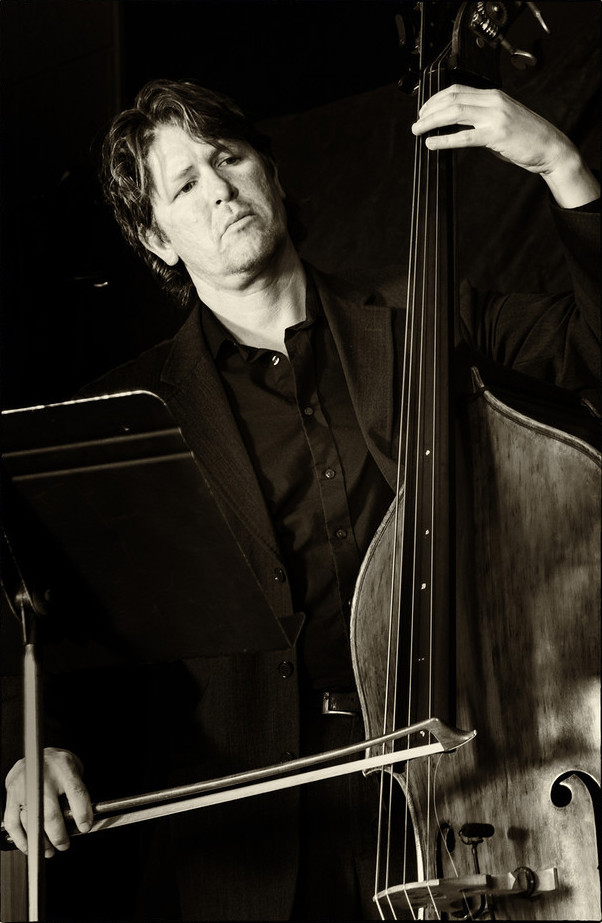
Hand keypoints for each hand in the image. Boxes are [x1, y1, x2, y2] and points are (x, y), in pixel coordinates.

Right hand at [3, 748, 92, 857]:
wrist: (37, 754)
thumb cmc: (59, 765)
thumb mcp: (75, 770)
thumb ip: (77, 793)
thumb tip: (80, 823)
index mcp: (64, 767)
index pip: (76, 792)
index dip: (82, 813)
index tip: (85, 828)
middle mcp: (42, 776)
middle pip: (50, 813)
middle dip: (58, 835)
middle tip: (64, 844)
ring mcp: (24, 785)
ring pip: (31, 821)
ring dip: (40, 840)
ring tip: (48, 850)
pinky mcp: (11, 794)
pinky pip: (13, 822)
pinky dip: (21, 838)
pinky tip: (30, 845)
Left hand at [412, 84, 599, 207]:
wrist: (549, 147)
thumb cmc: (524, 136)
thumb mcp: (500, 119)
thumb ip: (479, 119)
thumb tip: (455, 127)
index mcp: (492, 95)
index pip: (457, 90)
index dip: (435, 99)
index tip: (423, 110)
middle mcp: (492, 101)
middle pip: (452, 99)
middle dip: (429, 110)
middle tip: (416, 123)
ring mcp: (494, 116)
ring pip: (454, 113)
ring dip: (432, 121)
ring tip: (418, 130)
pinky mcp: (495, 135)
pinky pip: (464, 136)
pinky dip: (444, 139)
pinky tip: (432, 143)